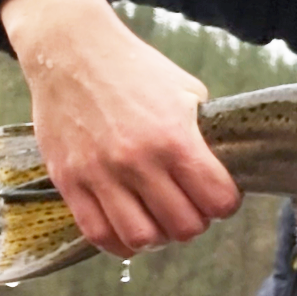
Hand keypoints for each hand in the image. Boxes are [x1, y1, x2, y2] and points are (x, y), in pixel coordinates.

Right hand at [1, 0, 240, 257]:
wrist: (73, 53)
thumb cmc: (137, 70)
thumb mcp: (188, 93)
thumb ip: (205, 135)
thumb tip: (223, 169)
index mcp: (176, 138)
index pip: (218, 200)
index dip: (227, 204)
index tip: (221, 196)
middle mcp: (138, 162)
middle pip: (184, 227)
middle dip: (196, 221)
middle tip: (192, 206)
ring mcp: (100, 175)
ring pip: (142, 238)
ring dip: (160, 236)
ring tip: (161, 218)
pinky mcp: (69, 182)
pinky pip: (98, 234)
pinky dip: (121, 242)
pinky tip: (132, 227)